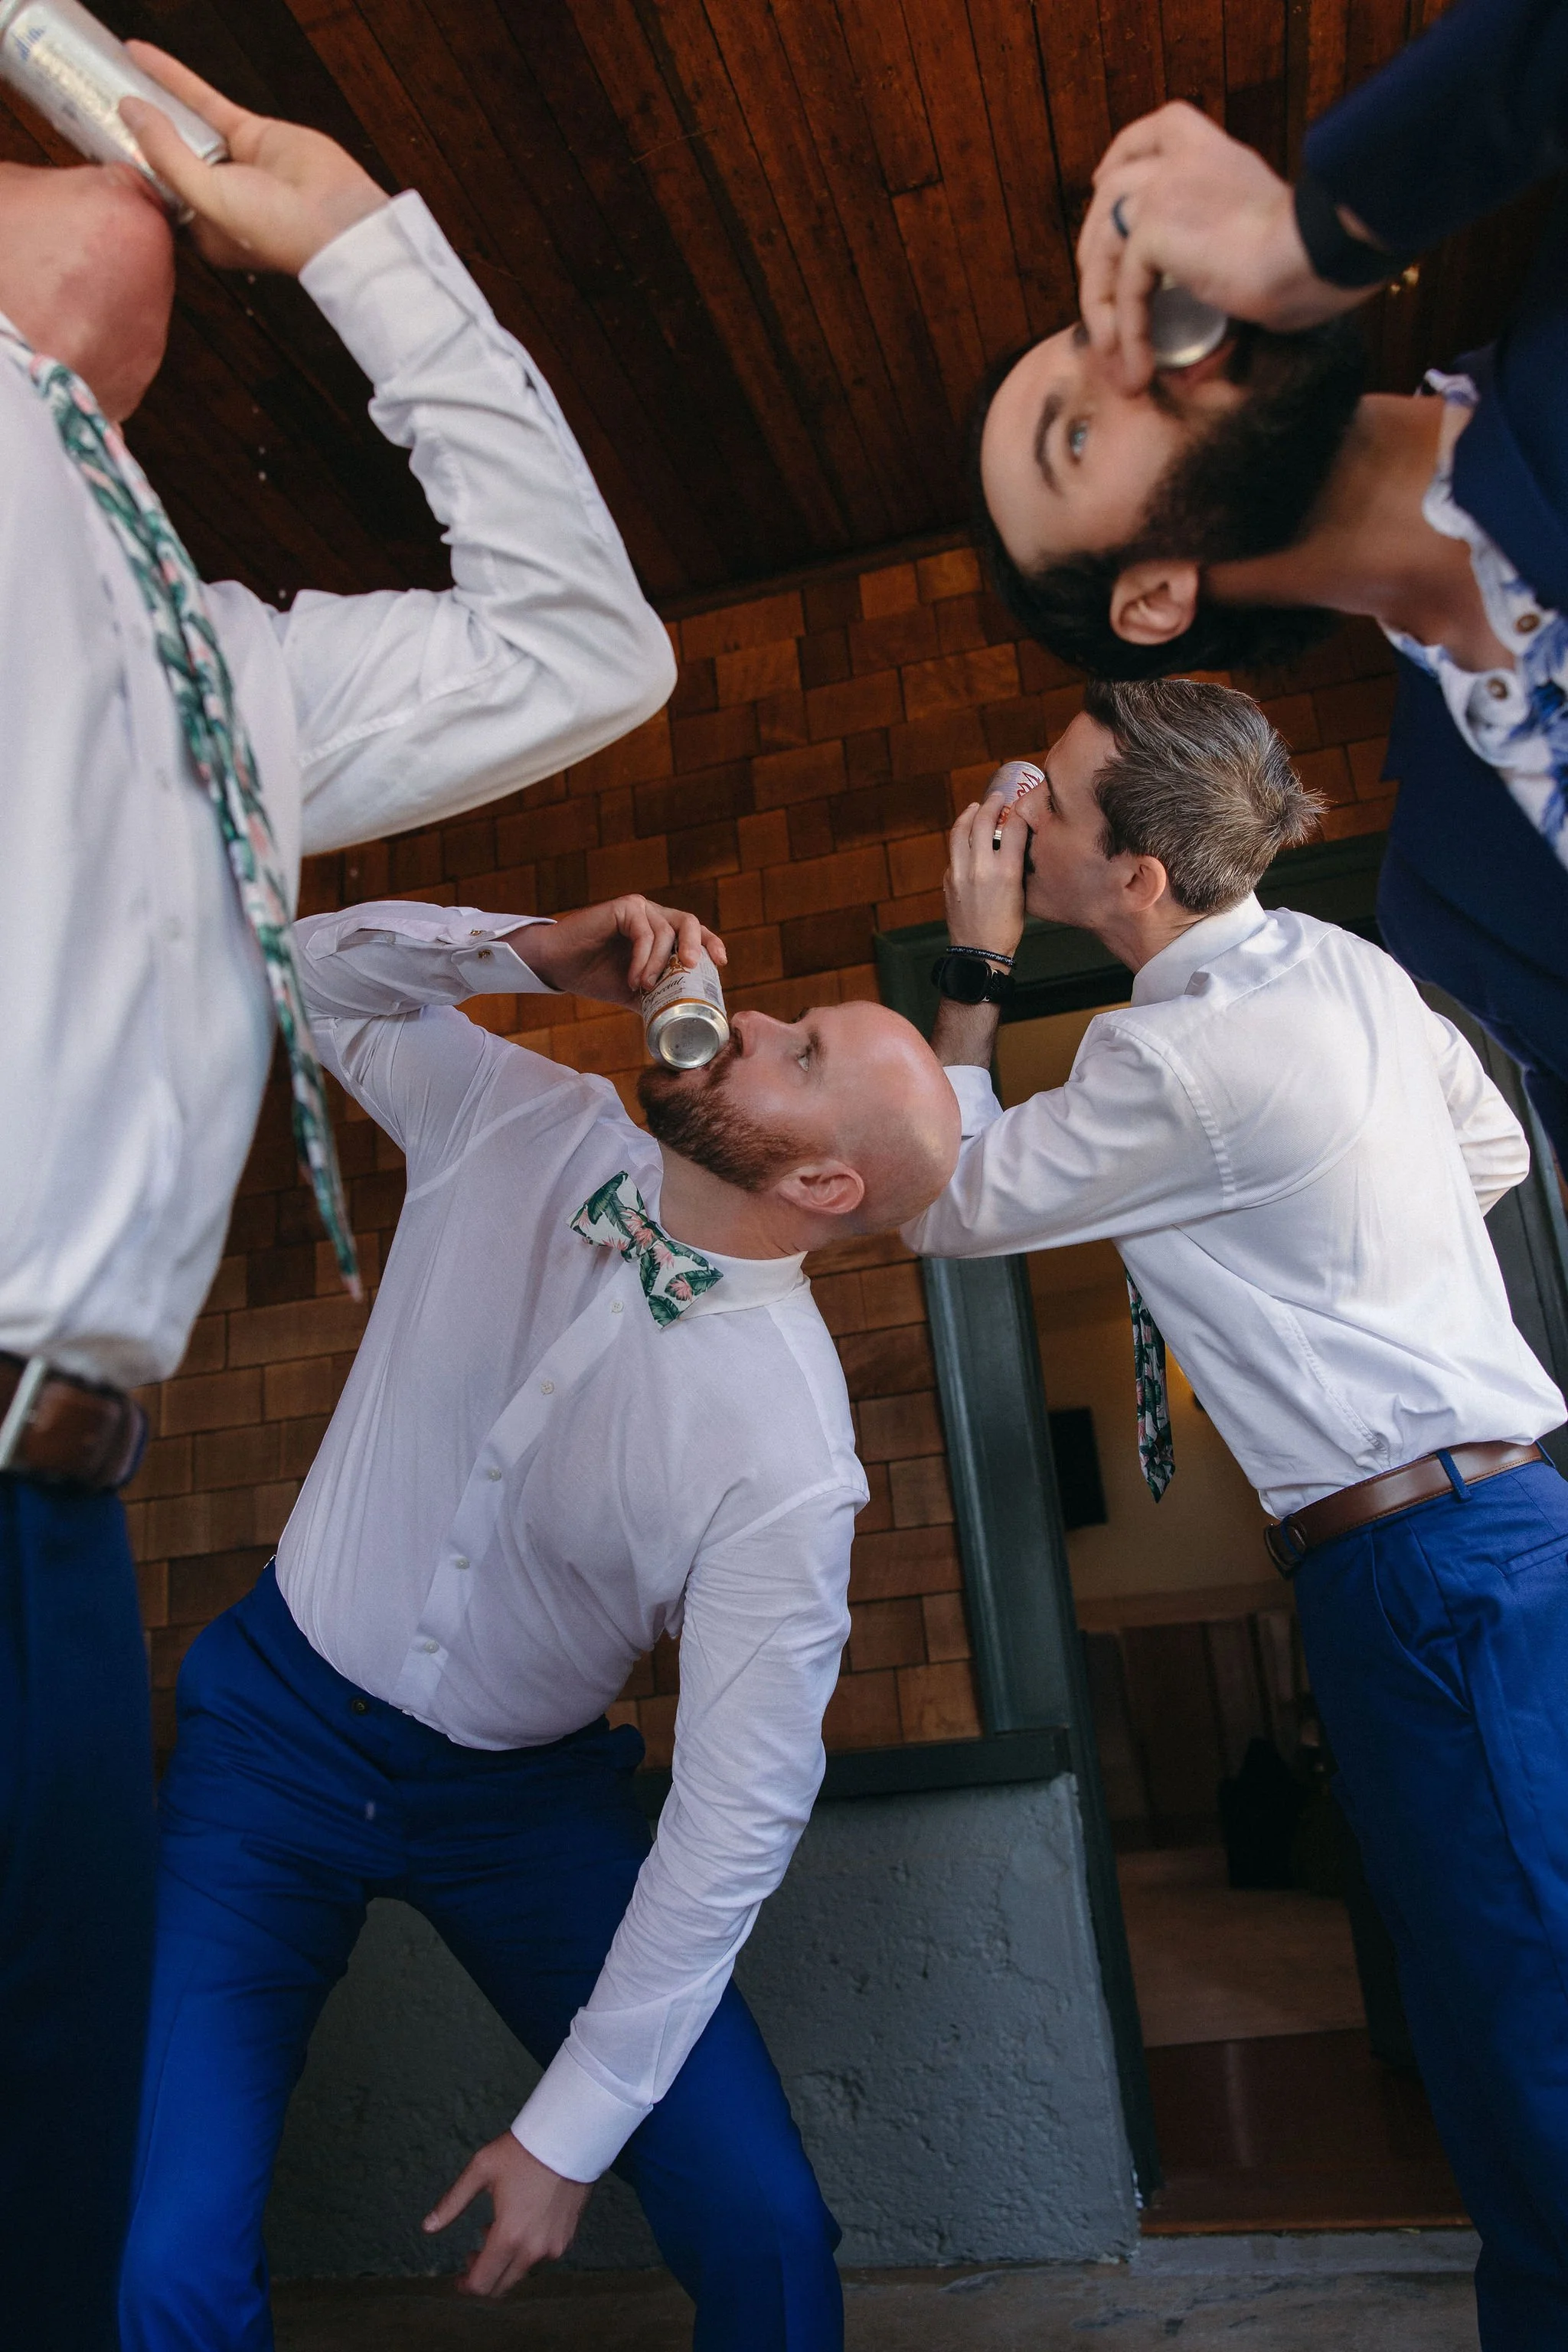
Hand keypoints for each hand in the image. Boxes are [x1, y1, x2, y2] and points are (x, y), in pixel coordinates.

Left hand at [119, 44, 388, 272]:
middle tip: (94, 103)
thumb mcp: (208, 198)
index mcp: (202, 230)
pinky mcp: (251, 133)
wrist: (340, 223)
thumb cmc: (278, 231)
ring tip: (113, 71)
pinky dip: (173, 77)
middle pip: (165, 156)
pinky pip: (203, 100)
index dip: (129, 169)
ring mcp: (234, 163)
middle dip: (134, 132)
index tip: (96, 145)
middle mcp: (216, 198)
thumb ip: (166, 154)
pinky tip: (142, 56)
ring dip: (150, 98)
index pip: (156, 195)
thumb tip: (129, 108)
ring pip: (181, 123)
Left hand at [423, 2130, 591, 2297]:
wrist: (569, 2137)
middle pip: (502, 2286)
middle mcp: (533, 2249)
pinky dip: (525, 2253)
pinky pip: (541, 2258)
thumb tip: (427, 2227)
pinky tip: (519, 2227)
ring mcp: (554, 2246)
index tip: (457, 2277)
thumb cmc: (522, 2151)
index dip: (465, 2286)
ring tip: (494, 2231)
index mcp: (509, 2236)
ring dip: (504, 2263)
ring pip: (522, 2272)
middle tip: (472, 2253)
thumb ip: (452, 2202)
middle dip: (483, 2276)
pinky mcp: (568, 2238)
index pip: (482, 2283)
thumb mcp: (481, 2169)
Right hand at [518, 896, 726, 1005]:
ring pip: (666, 931)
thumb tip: (685, 1025)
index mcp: (661, 931)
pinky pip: (643, 932)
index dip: (712, 944)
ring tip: (645, 987)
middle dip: (697, 945)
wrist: (558, 966)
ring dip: (660, 964)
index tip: (722, 963)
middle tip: (693, 968)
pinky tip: (633, 979)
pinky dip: (643, 959)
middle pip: (689, 922)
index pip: (696, 932)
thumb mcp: (635, 992)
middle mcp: (653, 915)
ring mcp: (638, 909)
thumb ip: (659, 998)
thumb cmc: (595, 975)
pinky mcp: (622, 907)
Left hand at [943, 795, 1029, 964]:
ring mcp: (960, 872)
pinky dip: (961, 840)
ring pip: (960, 831)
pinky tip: (967, 838)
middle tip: (996, 797)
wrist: (979, 951)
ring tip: (975, 808)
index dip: (1018, 811)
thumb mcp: (1021, 894)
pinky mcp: (948, 879)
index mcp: (1006, 872)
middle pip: (982, 821)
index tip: (1020, 805)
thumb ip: (1015, 865)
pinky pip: (954, 851)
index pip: (1013, 827)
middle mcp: (981, 868)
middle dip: (991, 804)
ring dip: (969, 814)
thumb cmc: (1006, 927)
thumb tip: (1013, 841)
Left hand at [1077, 102, 1369, 392]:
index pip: (1158, 131)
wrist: (1319, 253)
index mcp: (1218, 156)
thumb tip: (1196, 347)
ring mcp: (1167, 189)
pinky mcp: (1155, 228)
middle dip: (1093, 243)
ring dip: (1101, 302)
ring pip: (1105, 241)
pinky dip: (1126, 330)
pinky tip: (1138, 365)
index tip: (1101, 179)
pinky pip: (1124, 286)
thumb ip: (1221, 271)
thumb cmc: (1314, 261)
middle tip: (1097, 295)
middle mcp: (1187, 162)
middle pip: (1113, 189)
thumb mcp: (1258, 253)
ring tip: (1114, 353)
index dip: (1120, 154)